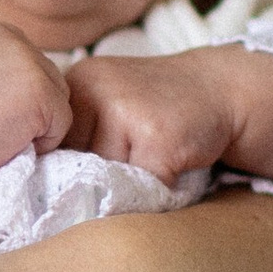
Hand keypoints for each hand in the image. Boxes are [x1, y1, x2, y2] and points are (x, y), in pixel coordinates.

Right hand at [0, 14, 71, 184]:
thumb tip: (8, 86)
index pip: (16, 59)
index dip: (6, 93)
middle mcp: (3, 33)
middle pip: (41, 72)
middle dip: (24, 104)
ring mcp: (25, 60)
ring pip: (55, 96)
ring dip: (33, 122)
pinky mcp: (40, 90)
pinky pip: (60, 124)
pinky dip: (40, 144)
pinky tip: (8, 144)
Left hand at [61, 47, 241, 184]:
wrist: (221, 87)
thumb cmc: (161, 104)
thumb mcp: (109, 101)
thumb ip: (80, 133)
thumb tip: (50, 189)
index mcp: (76, 82)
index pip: (54, 147)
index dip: (75, 164)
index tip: (99, 161)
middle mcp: (95, 90)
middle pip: (79, 165)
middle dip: (104, 174)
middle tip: (137, 152)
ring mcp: (125, 112)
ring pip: (108, 179)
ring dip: (132, 183)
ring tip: (154, 156)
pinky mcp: (157, 138)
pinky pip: (143, 188)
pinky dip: (159, 188)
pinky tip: (172, 162)